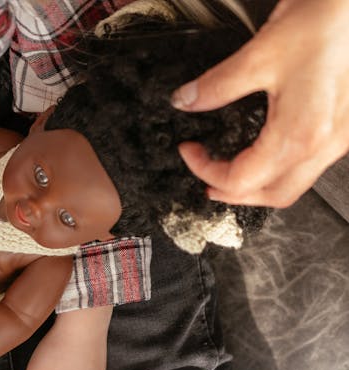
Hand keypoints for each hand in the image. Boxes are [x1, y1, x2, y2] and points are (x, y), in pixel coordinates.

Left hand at [172, 0, 348, 207]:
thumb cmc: (327, 23)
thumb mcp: (259, 54)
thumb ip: (217, 85)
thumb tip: (186, 100)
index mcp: (299, 135)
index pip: (242, 180)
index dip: (205, 170)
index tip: (189, 151)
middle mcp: (325, 144)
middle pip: (274, 195)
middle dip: (234, 193)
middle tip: (206, 177)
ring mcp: (341, 138)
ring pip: (296, 183)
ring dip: (260, 185)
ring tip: (232, 170)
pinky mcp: (346, 126)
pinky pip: (310, 164)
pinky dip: (281, 168)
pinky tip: (267, 151)